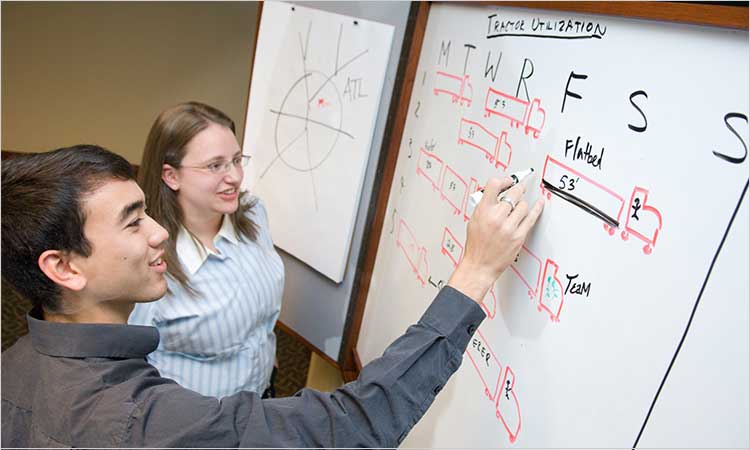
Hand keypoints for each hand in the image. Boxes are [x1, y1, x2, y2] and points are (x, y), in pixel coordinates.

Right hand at [448, 176, 543, 302]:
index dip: (504, 180)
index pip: (494, 185)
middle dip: (517, 189)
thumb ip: (485, 206)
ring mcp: (508, 227)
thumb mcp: (474, 221)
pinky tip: (540, 204)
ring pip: (523, 205)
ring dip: (521, 204)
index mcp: (483, 211)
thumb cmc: (476, 246)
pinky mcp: (519, 236)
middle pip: (513, 193)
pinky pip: (531, 218)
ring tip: (518, 207)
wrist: (480, 265)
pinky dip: (537, 209)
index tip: (508, 181)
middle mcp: (496, 217)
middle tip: (519, 188)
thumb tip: (496, 194)